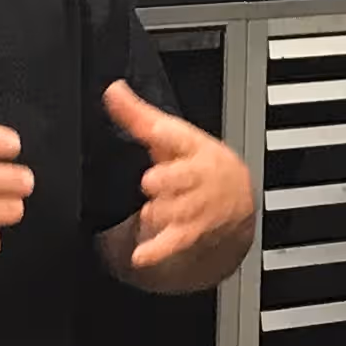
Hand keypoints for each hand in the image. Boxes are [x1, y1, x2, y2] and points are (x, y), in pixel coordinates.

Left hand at [107, 80, 254, 270]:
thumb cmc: (197, 165)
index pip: (180, 138)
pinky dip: (156, 250)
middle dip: (164, 182)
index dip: (165, 136)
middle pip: (178, 179)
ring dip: (159, 212)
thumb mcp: (172, 138)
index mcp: (196, 147)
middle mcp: (201, 178)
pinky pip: (173, 243)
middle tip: (152, 182)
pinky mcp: (192, 234)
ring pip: (174, 211)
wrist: (233, 203)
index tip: (155, 132)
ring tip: (153, 209)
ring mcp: (198, 208)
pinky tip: (141, 255)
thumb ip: (138, 116)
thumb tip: (112, 90)